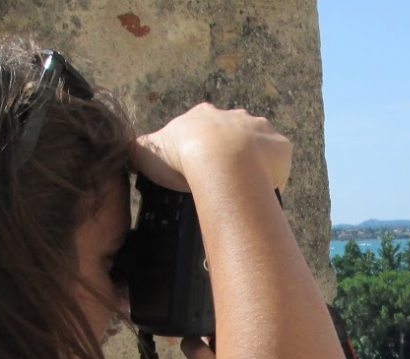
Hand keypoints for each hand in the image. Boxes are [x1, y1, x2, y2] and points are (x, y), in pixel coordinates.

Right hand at [132, 103, 291, 195]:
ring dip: (254, 163)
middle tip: (222, 180)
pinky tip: (263, 190)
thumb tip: (130, 154)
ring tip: (244, 187)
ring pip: (260, 145)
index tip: (197, 167)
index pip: (202, 128)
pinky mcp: (280, 147)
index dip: (200, 147)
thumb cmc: (182, 156)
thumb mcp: (148, 152)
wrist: (221, 161)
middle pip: (234, 133)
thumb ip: (139, 152)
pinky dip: (274, 176)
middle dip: (230, 154)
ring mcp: (260, 130)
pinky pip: (280, 162)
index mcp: (203, 116)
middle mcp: (234, 117)